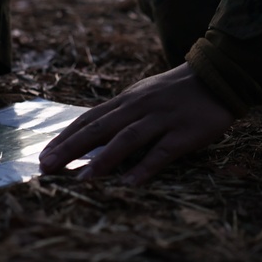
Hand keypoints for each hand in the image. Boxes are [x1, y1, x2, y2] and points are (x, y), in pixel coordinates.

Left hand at [38, 63, 234, 185]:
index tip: (43, 155)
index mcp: (126, 100)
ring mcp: (162, 119)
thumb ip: (120, 114)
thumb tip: (90, 135)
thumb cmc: (175, 91)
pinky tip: (130, 184)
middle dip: (71, 148)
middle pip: (100, 128)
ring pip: (127, 139)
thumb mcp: (143, 95)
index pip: (89, 119)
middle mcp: (139, 107)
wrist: (217, 76)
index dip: (65, 137)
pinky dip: (145, 168)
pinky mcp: (184, 133)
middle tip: (47, 168)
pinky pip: (162, 152)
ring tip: (83, 179)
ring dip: (104, 160)